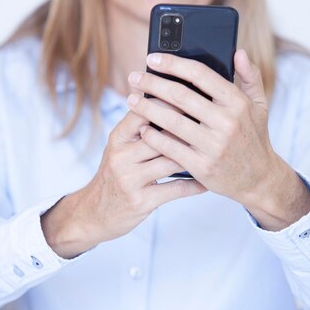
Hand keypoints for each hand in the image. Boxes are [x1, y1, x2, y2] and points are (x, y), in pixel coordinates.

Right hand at [41, 111, 206, 257]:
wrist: (94, 213)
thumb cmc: (115, 175)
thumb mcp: (119, 148)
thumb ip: (139, 127)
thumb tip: (167, 98)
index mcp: (117, 138)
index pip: (143, 111)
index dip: (169, 102)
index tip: (194, 96)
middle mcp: (121, 156)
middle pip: (160, 135)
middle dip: (188, 128)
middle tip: (213, 122)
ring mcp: (130, 180)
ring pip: (170, 161)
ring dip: (194, 155)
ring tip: (215, 149)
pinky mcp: (141, 201)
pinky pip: (175, 189)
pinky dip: (194, 184)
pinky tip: (207, 181)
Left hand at [126, 50, 309, 230]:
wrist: (259, 179)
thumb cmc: (254, 138)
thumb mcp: (259, 106)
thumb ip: (250, 77)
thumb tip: (238, 52)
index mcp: (238, 103)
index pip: (201, 75)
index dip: (174, 64)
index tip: (153, 58)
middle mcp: (227, 123)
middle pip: (181, 96)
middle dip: (153, 84)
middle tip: (134, 77)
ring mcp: (214, 146)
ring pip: (172, 121)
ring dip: (147, 109)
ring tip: (131, 100)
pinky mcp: (202, 166)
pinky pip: (171, 148)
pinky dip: (153, 137)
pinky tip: (141, 128)